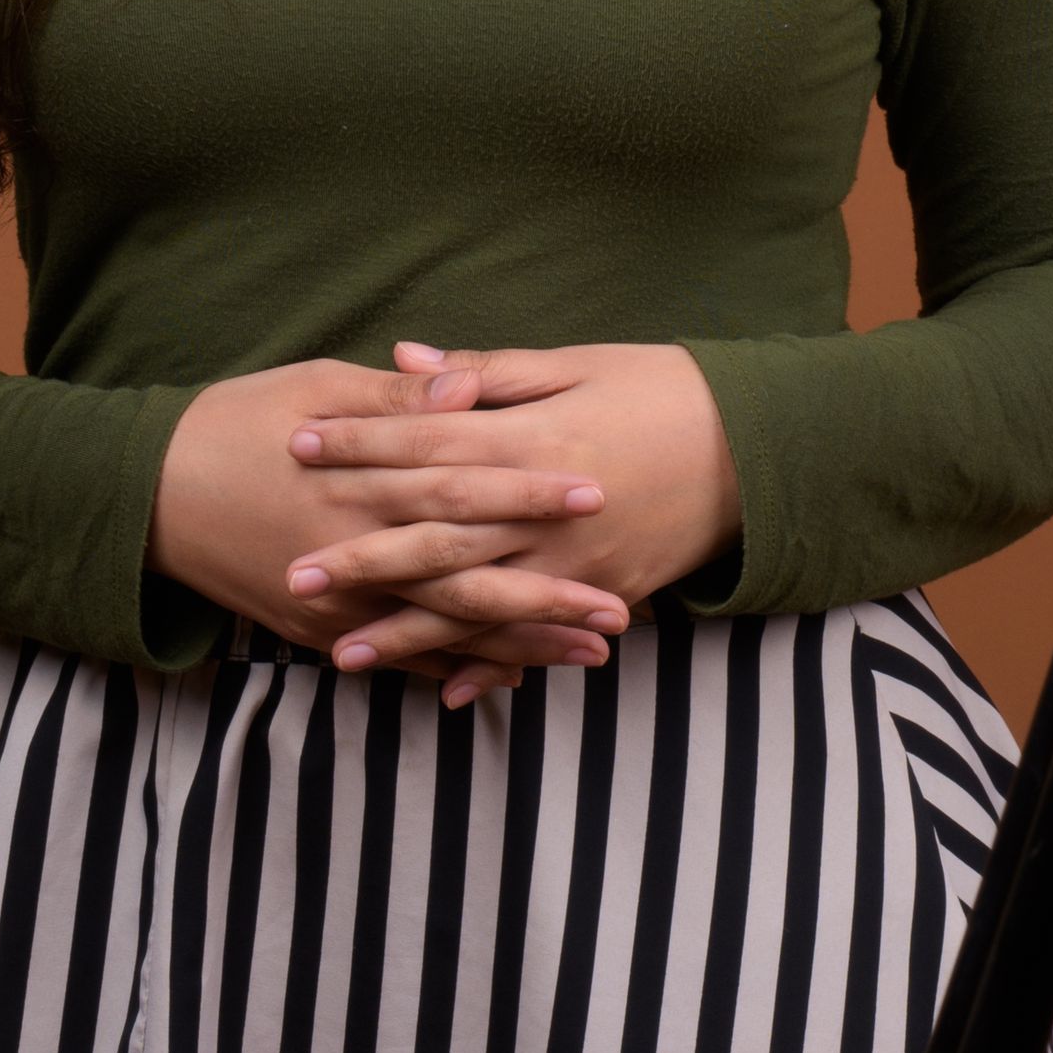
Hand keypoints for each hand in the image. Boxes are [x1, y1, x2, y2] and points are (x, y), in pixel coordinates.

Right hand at [152, 358, 634, 704]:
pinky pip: (403, 662)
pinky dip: (458, 670)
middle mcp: (353, 553)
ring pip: (444, 634)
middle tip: (621, 608)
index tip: (597, 494)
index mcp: (358, 482)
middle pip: (466, 581)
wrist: (148, 498)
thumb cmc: (236, 424)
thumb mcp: (314, 387)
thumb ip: (398, 398)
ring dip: (521, 645)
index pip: (461, 490)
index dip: (530, 495)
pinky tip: (514, 676)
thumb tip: (468, 386)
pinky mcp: (323, 635)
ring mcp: (339, 606)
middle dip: (547, 596)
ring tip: (591, 652)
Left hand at [288, 341, 742, 697]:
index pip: (431, 444)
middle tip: (293, 575)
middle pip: (440, 538)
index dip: (363, 444)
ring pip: (478, 603)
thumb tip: (406, 362)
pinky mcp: (605, 592)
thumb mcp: (578, 364)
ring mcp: (578, 561)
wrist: (759, 451)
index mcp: (538, 440)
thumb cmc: (663, 390)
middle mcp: (550, 510)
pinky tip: (445, 691)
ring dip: (409, 632)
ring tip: (343, 653)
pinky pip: (537, 636)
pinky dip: (492, 665)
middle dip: (363, 558)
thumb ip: (489, 373)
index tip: (300, 444)